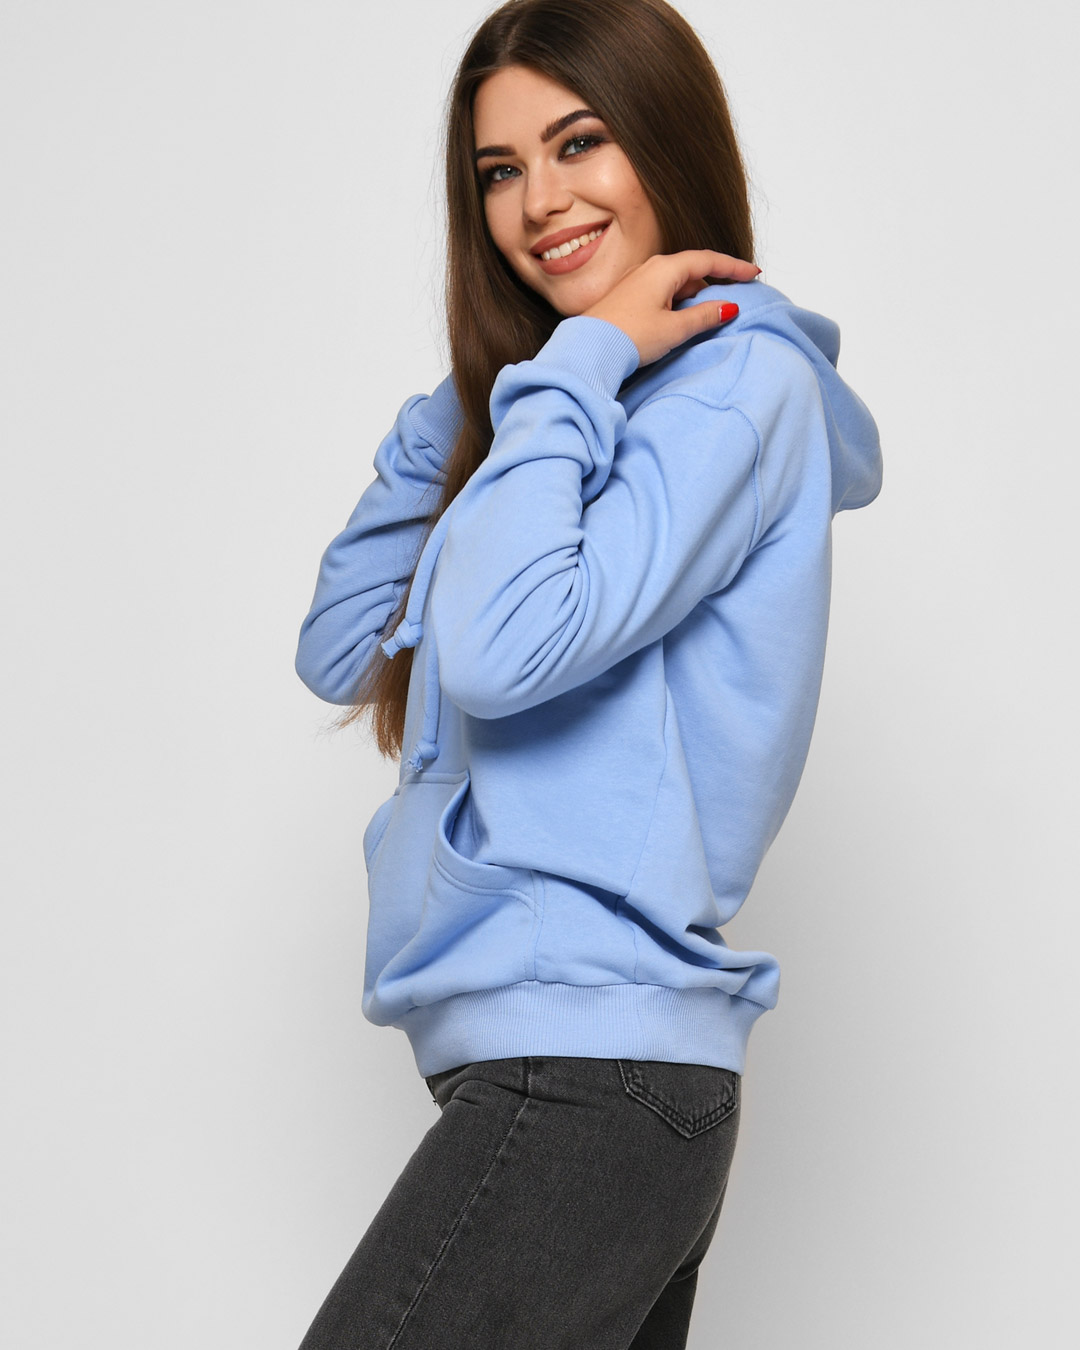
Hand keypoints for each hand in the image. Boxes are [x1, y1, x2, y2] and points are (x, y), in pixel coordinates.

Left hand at [583, 250, 759, 368]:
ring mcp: (638, 282)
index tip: (754, 273)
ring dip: (697, 294)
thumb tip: (727, 307)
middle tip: (737, 293)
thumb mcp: (675, 328)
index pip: (708, 260)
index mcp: (664, 268)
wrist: (589, 349)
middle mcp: (650, 269)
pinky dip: (680, 301)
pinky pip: (663, 292)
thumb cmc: (629, 336)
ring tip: (712, 312)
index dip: (733, 266)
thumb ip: (705, 315)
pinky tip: (684, 318)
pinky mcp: (629, 297)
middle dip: (716, 280)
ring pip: (677, 282)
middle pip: (692, 269)